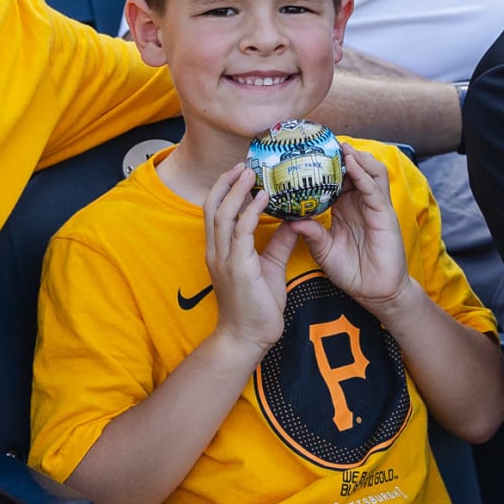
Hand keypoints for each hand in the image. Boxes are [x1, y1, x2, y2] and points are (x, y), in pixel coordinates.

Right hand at [203, 166, 298, 357]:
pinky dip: (250, 211)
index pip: (215, 212)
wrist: (247, 338)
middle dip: (226, 182)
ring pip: (222, 214)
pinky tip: (264, 198)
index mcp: (220, 251)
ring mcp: (224, 258)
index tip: (240, 173)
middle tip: (244, 165)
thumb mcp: (269, 268)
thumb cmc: (256, 308)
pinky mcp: (237, 266)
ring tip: (252, 173)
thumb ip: (276, 244)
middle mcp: (217, 251)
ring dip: (236, 190)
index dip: (224, 189)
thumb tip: (291, 222)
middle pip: (212, 206)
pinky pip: (240, 231)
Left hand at [288, 144, 410, 313]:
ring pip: (369, 170)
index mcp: (344, 207)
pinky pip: (374, 188)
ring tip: (340, 146)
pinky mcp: (385, 214)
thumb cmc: (351, 271)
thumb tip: (292, 220)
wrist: (375, 293)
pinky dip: (363, 174)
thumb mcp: (324, 251)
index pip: (335, 177)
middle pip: (353, 167)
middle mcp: (360, 202)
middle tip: (322, 140)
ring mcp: (374, 206)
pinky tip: (352, 164)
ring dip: (355, 157)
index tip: (305, 151)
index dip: (324, 163)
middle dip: (340, 153)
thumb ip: (311, 234)